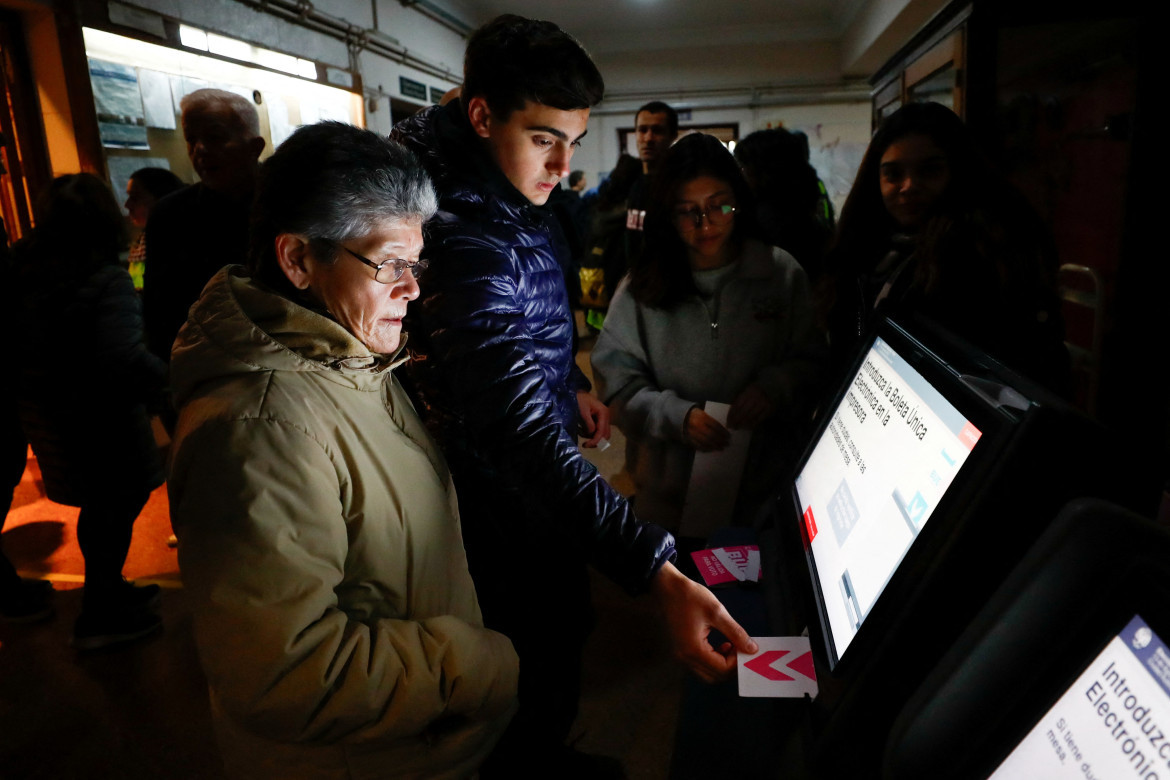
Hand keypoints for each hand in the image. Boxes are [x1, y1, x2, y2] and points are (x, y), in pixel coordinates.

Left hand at [577, 390, 610, 447]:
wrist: (576, 392)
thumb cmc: (579, 400)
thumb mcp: (582, 411)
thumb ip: (588, 424)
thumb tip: (592, 435)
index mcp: (603, 413)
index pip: (602, 432)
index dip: (595, 441)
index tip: (585, 445)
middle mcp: (606, 417)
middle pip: (605, 435)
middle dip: (596, 441)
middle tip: (585, 444)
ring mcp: (603, 419)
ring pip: (602, 434)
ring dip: (592, 437)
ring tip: (580, 431)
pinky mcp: (599, 420)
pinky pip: (598, 431)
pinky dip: (590, 434)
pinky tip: (582, 429)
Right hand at [650, 561, 757, 682]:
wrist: (666, 587)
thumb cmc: (690, 597)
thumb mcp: (717, 612)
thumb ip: (735, 633)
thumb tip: (752, 649)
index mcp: (693, 650)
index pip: (722, 669)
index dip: (737, 662)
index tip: (745, 647)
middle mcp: (684, 658)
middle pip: (714, 677)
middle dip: (730, 667)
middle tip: (740, 649)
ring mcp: (680, 656)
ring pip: (706, 673)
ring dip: (721, 665)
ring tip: (730, 645)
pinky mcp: (680, 651)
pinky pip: (699, 665)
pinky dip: (712, 660)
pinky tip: (718, 645)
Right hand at [684, 408, 729, 450]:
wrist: (680, 417)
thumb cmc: (696, 415)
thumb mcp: (704, 414)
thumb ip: (712, 422)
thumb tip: (724, 432)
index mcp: (702, 417)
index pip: (716, 426)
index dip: (723, 432)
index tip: (729, 436)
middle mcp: (697, 425)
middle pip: (711, 435)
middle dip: (720, 440)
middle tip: (727, 444)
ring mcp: (692, 433)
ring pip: (705, 442)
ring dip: (715, 446)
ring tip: (721, 448)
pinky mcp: (688, 438)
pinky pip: (698, 446)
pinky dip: (706, 449)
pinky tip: (712, 449)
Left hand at [727, 384, 773, 429]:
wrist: (771, 388)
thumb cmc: (755, 392)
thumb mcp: (746, 393)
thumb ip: (739, 402)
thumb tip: (731, 416)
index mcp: (747, 392)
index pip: (737, 405)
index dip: (731, 414)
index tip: (728, 421)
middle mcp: (755, 397)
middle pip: (743, 412)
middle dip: (736, 421)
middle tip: (731, 427)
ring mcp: (763, 403)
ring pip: (750, 416)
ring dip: (742, 424)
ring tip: (737, 428)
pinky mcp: (769, 409)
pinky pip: (759, 419)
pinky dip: (752, 424)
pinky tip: (747, 427)